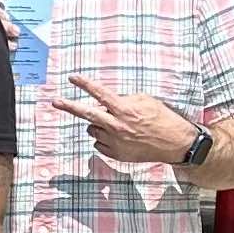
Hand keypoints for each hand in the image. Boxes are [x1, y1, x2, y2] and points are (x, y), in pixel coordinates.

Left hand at [54, 75, 199, 164]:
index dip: (85, 84)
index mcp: (126, 110)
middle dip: (69, 106)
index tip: (72, 78)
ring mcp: (115, 142)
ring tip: (117, 125)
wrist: (177, 145)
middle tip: (56, 102)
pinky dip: (105, 139)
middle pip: (87, 114)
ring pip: (93, 130)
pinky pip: (99, 144)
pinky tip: (120, 138)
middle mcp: (117, 126)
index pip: (100, 94)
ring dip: (98, 125)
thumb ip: (125, 99)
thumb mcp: (147, 101)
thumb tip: (108, 102)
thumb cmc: (164, 120)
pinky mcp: (116, 154)